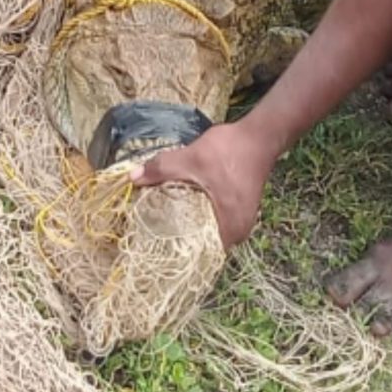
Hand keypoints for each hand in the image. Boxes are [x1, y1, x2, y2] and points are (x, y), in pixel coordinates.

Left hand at [130, 119, 274, 249]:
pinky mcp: (238, 210)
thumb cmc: (229, 151)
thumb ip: (162, 169)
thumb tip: (132, 178)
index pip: (198, 254)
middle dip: (177, 234)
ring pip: (207, 229)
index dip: (174, 249)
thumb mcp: (192, 158)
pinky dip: (199, 213)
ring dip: (188, 222)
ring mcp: (240, 222)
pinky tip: (182, 203)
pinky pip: (213, 219)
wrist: (259, 136)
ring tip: (162, 215)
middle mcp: (237, 233)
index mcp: (229, 231)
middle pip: (201, 242)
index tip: (152, 241)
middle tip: (152, 226)